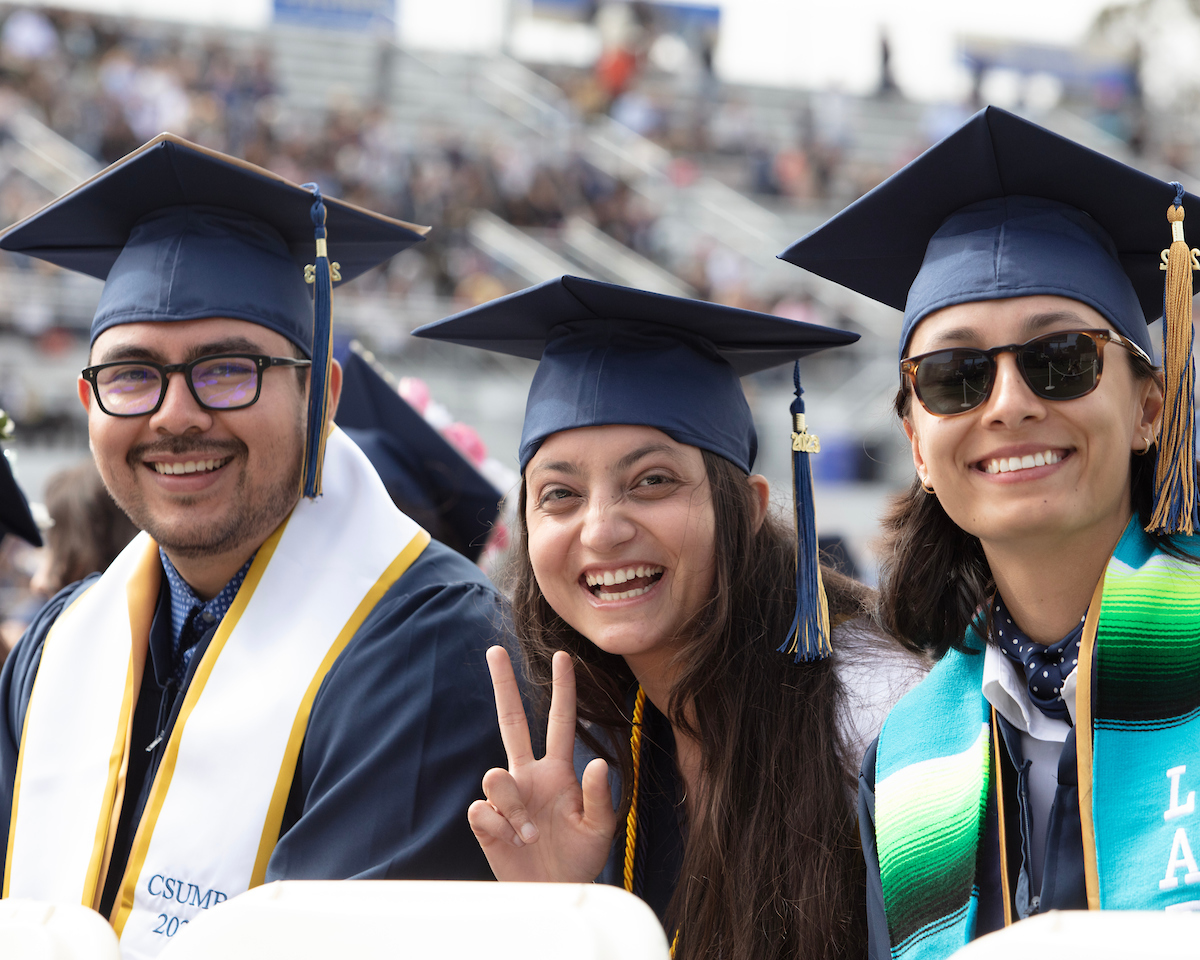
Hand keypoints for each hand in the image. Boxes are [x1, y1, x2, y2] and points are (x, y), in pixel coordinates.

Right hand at [468, 646, 617, 881]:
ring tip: (531, 835)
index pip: (559, 722)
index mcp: (558, 771)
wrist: (553, 891)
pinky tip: (511, 841)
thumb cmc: (579, 859)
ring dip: (515, 808)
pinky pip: (483, 808)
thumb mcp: (600, 829)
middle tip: (495, 651)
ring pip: (496, 776)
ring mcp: (506, 795)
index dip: (562, 690)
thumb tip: (598, 763)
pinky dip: (501, 826)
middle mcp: (529, 775)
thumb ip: (599, 797)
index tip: (563, 657)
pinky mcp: (486, 818)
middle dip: (503, 685)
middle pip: (510, 720)